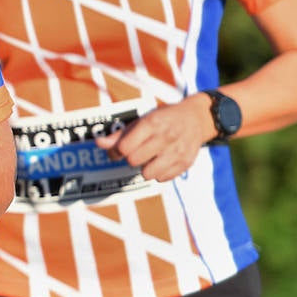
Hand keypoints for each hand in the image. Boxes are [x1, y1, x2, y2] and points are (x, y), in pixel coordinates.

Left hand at [94, 95, 211, 182]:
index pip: (125, 147)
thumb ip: (120, 134)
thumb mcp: (142, 120)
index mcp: (152, 123)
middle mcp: (166, 137)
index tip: (118, 150)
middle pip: (134, 161)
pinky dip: (158, 173)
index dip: (116, 151)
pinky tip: (161, 161)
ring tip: (149, 158)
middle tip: (135, 151)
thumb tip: (99, 143)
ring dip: (144, 168)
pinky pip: (162, 179)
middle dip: (130, 158)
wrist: (197, 118)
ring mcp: (177, 151)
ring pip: (148, 174)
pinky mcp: (186, 163)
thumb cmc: (164, 118)